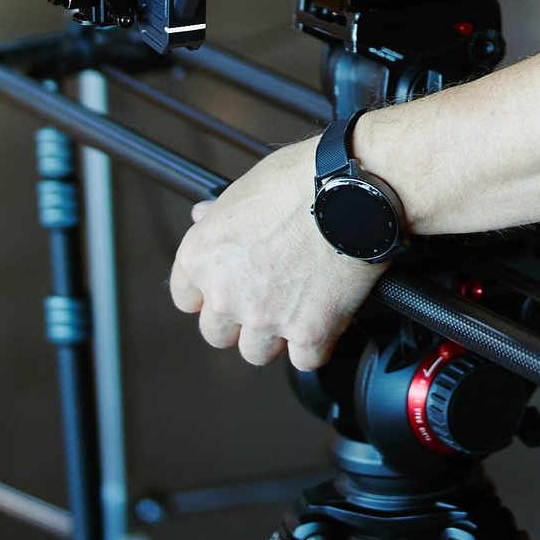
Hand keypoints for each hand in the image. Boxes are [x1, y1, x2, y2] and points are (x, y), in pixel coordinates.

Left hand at [168, 139, 383, 369]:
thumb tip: (203, 216)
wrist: (353, 193)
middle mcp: (226, 293)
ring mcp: (266, 318)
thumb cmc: (303, 180)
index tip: (227, 287)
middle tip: (266, 296)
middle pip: (217, 333)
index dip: (209, 292)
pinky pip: (305, 360)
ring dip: (275, 337)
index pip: (186, 298)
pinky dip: (316, 344)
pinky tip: (325, 317)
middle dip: (240, 320)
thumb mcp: (246, 188)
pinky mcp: (308, 333)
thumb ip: (220, 215)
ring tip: (297, 307)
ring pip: (257, 353)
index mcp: (201, 257)